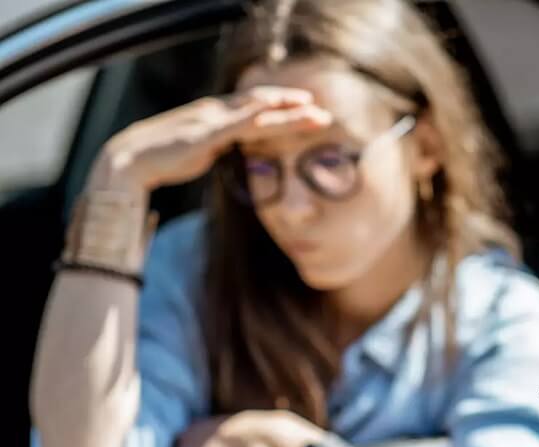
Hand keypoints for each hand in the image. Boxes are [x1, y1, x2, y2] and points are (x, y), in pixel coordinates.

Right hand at [91, 86, 331, 191]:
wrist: (128, 162)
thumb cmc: (162, 158)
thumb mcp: (199, 150)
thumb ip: (218, 145)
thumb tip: (230, 147)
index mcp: (215, 117)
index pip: (256, 109)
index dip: (283, 109)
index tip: (308, 111)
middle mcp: (215, 113)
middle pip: (262, 106)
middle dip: (294, 109)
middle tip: (323, 112)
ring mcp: (210, 121)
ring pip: (255, 112)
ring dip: (285, 111)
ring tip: (312, 111)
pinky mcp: (203, 135)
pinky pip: (234, 123)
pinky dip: (253, 115)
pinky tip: (270, 111)